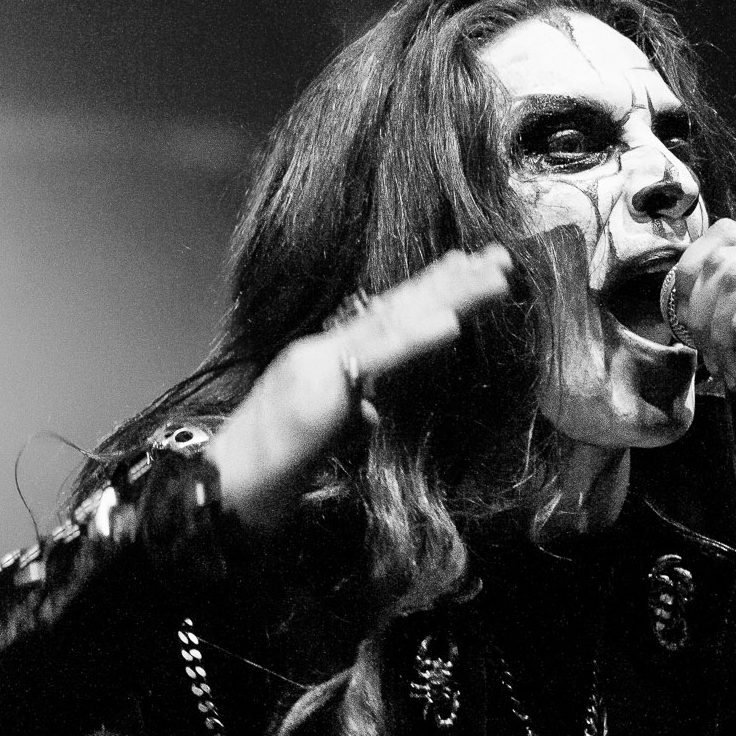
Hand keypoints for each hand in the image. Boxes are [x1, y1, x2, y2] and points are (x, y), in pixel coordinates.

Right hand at [209, 247, 514, 530]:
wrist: (233, 478)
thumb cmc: (273, 462)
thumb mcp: (324, 432)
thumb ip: (350, 415)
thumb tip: (372, 414)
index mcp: (329, 354)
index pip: (386, 314)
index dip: (429, 288)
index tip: (468, 264)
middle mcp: (328, 345)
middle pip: (400, 305)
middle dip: (454, 280)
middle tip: (502, 256)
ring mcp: (324, 358)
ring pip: (398, 319)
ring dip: (450, 296)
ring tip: (493, 276)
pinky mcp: (325, 382)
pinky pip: (378, 356)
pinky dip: (416, 337)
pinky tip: (450, 321)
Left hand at [669, 219, 735, 454]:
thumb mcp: (723, 328)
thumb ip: (709, 288)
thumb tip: (704, 251)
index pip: (719, 242)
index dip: (692, 290)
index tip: (698, 335)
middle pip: (725, 261)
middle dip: (706, 318)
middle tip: (718, 361)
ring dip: (723, 333)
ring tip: (735, 368)